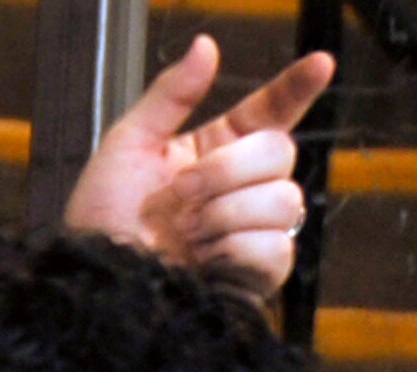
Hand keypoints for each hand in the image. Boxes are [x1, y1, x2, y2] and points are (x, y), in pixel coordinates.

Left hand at [64, 36, 336, 296]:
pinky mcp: (255, 275)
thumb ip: (171, 95)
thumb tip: (206, 45)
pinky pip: (276, 249)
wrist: (96, 281)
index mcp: (215, 150)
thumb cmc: (101, 220)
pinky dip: (234, 250)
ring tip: (186, 232)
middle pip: (280, 152)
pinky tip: (202, 259)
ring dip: (225, 214)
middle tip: (181, 192)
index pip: (271, 112)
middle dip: (228, 169)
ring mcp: (252, 231)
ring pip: (285, 201)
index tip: (320, 63)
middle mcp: (240, 188)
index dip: (297, 88)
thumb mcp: (127, 146)